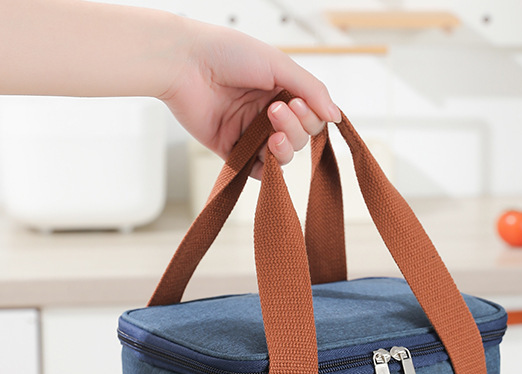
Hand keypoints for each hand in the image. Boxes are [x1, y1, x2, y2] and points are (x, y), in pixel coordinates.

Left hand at [160, 19, 340, 176]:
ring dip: (284, 147)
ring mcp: (252, 134)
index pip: (312, 116)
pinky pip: (260, 172)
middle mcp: (268, 113)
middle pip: (302, 138)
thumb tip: (336, 117)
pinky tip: (266, 152)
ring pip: (284, 156)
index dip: (310, 116)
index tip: (295, 102)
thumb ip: (311, 91)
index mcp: (281, 91)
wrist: (185, 64)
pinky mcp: (234, 151)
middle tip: (275, 110)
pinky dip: (269, 169)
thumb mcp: (279, 65)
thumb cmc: (227, 53)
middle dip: (295, 128)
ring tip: (271, 130)